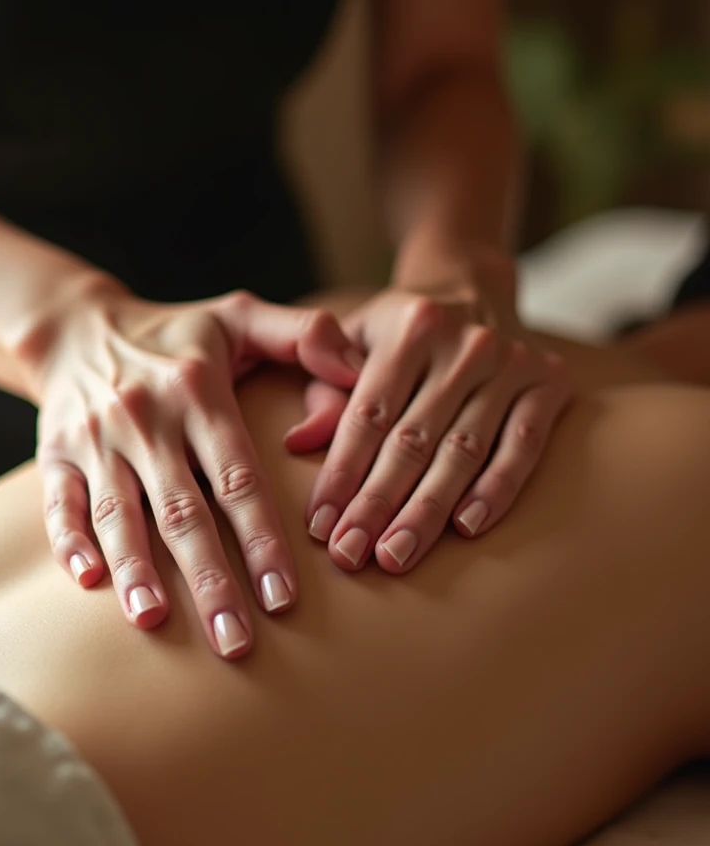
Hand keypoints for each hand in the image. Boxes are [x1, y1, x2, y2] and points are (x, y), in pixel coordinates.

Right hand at [29, 286, 361, 656]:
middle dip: (209, 580)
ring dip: (136, 571)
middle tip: (235, 642)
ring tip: (154, 622)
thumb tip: (361, 372)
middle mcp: (146, 419)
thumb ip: (306, 335)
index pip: (238, 478)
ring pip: (119, 513)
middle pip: (182, 511)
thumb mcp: (241, 316)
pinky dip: (70, 542)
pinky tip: (89, 582)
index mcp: (199, 393)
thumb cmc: (177, 335)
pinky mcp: (54, 454)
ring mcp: (95, 439)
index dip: (262, 540)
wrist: (77, 326)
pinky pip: (59, 502)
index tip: (283, 598)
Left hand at [285, 251, 571, 572]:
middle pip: (414, 439)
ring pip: (464, 451)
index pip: (368, 413)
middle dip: (378, 504)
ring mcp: (512, 361)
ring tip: (396, 555)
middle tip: (351, 554)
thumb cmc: (398, 334)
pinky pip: (523, 446)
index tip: (320, 524)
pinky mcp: (549, 381)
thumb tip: (296, 443)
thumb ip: (323, 386)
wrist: (473, 289)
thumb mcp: (354, 343)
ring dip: (428, 511)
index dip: (342, 472)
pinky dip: (497, 489)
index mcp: (409, 326)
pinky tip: (468, 527)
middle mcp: (465, 341)